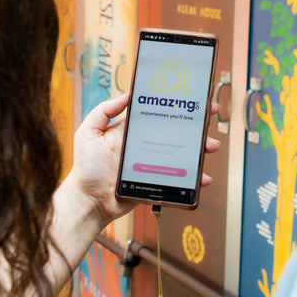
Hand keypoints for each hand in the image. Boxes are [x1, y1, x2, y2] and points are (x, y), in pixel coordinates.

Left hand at [71, 95, 220, 228]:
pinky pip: (178, 179)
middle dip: (194, 125)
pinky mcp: (156, 182)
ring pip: (181, 154)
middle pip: (174, 132)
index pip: (156, 113)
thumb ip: (104, 112)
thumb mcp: (88, 133)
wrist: (89, 201)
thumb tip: (126, 95)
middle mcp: (144, 145)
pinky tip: (203, 178)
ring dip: (199, 150)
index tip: (188, 98)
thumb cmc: (86, 169)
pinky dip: (193, 179)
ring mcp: (152, 164)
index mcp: (131, 131)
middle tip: (208, 118)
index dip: (173, 105)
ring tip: (210, 147)